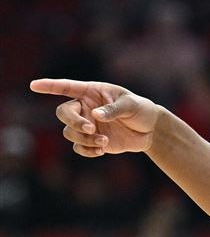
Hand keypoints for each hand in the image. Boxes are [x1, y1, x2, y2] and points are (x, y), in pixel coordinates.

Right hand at [30, 78, 160, 156]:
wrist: (150, 130)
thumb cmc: (141, 110)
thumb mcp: (132, 105)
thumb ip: (114, 109)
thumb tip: (95, 115)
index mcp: (93, 92)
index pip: (67, 87)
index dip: (50, 86)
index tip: (33, 85)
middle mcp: (85, 108)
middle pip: (63, 113)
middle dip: (73, 122)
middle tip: (90, 129)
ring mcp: (86, 124)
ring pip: (69, 133)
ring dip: (84, 139)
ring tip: (104, 142)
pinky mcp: (91, 140)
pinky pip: (78, 147)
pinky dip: (86, 150)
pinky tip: (101, 150)